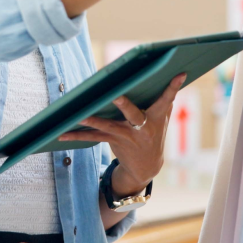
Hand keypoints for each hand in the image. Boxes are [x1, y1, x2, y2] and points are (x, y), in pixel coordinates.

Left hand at [57, 72, 186, 196]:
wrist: (147, 167)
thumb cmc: (155, 134)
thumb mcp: (163, 119)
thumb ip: (163, 100)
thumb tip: (170, 76)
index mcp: (157, 118)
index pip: (166, 99)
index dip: (172, 87)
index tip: (179, 75)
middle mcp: (143, 128)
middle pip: (132, 113)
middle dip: (123, 104)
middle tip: (115, 95)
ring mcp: (127, 136)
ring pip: (107, 127)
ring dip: (92, 122)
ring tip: (78, 117)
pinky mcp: (114, 142)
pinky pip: (94, 138)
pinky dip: (78, 136)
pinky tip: (63, 135)